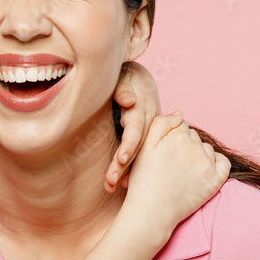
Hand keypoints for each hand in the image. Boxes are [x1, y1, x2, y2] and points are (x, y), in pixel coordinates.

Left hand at [106, 62, 160, 193]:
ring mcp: (149, 127)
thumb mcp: (122, 75)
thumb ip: (122, 87)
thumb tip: (128, 100)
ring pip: (141, 151)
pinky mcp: (146, 133)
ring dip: (127, 170)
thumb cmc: (123, 73)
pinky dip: (132, 166)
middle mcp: (149, 118)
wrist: (135, 73)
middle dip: (125, 166)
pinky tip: (121, 182)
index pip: (136, 128)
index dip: (130, 144)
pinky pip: (140, 151)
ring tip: (112, 186)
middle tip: (110, 183)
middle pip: (139, 146)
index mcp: (143, 104)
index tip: (122, 159)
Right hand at [121, 111, 230, 247]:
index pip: (179, 125)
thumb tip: (180, 113)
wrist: (152, 212)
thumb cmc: (144, 180)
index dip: (169, 137)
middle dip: (183, 145)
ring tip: (181, 171)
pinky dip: (216, 163)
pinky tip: (203, 170)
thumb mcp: (144, 147)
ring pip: (206, 149)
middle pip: (192, 136)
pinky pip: (223, 163)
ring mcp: (207, 164)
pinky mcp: (215, 180)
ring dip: (197, 154)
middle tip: (169, 164)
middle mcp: (195, 147)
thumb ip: (161, 124)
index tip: (162, 152)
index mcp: (177, 136)